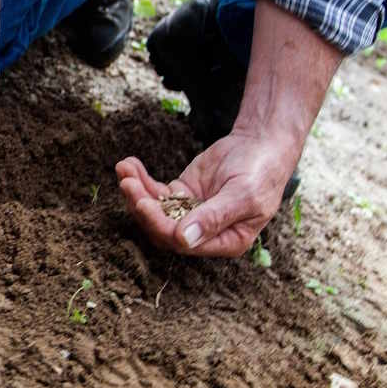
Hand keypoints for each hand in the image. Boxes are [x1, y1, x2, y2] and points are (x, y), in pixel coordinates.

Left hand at [116, 127, 300, 256]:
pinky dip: (141, 179)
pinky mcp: (181, 194)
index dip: (160, 225)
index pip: (183, 243)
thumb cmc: (260, 172)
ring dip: (136, 191)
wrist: (261, 144)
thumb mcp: (243, 195)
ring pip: (155, 210)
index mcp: (224, 242)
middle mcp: (204, 233)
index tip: (143, 203)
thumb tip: (184, 240)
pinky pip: (156, 192)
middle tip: (127, 183)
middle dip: (142, 206)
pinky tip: (129, 164)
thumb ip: (214, 217)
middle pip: (162, 228)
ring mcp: (190, 213)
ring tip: (124, 169)